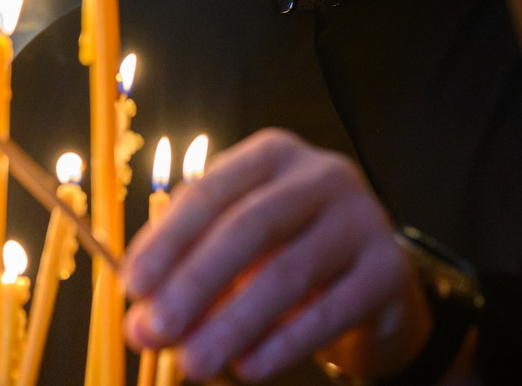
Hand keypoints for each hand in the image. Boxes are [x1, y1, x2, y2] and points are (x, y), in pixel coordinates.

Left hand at [122, 128, 432, 381]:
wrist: (376, 281)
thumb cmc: (287, 252)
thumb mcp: (239, 245)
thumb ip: (192, 266)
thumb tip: (142, 312)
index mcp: (270, 156)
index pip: (209, 193)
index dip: (167, 241)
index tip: (132, 286)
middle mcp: (319, 176)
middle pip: (248, 228)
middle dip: (194, 283)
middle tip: (153, 330)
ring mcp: (361, 219)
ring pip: (287, 273)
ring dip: (232, 323)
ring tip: (192, 363)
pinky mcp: (390, 270)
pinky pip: (330, 311)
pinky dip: (283, 344)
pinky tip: (248, 368)